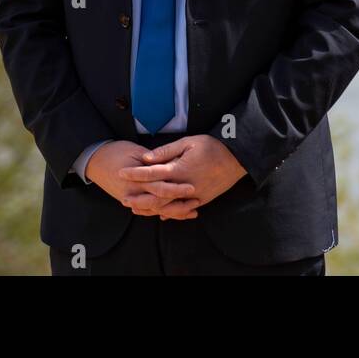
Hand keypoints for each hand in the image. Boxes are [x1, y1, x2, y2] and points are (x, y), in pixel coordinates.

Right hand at [85, 140, 200, 219]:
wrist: (94, 160)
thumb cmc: (115, 151)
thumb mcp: (135, 151)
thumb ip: (153, 160)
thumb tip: (169, 164)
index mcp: (136, 179)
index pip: (159, 186)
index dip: (176, 188)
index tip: (192, 187)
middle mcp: (133, 193)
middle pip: (159, 202)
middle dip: (179, 204)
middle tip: (196, 202)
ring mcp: (131, 198)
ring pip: (155, 210)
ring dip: (173, 212)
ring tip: (192, 211)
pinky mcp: (130, 200)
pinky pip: (148, 210)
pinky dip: (161, 212)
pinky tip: (174, 214)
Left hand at [118, 135, 247, 218]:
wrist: (237, 159)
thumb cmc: (212, 147)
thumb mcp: (188, 142)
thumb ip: (166, 152)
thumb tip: (147, 158)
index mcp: (179, 169)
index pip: (151, 173)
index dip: (135, 173)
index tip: (121, 172)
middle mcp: (183, 185)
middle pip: (155, 195)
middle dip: (137, 197)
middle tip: (122, 197)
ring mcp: (192, 196)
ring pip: (166, 207)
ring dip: (149, 208)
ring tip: (135, 208)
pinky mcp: (201, 201)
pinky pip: (181, 210)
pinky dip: (168, 213)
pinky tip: (158, 214)